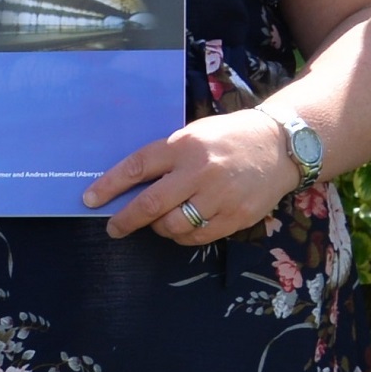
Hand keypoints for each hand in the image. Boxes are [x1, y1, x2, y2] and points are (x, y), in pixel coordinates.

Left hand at [89, 112, 303, 244]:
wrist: (280, 146)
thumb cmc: (229, 138)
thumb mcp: (194, 135)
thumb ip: (167, 158)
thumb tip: (131, 184)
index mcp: (184, 146)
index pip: (137, 167)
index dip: (109, 185)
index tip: (90, 199)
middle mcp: (200, 172)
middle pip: (151, 203)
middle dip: (126, 219)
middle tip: (114, 227)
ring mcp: (219, 197)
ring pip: (174, 226)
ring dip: (159, 228)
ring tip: (159, 222)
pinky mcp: (236, 217)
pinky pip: (198, 236)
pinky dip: (184, 236)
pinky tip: (183, 227)